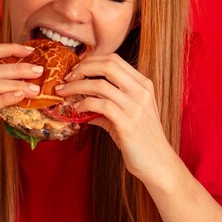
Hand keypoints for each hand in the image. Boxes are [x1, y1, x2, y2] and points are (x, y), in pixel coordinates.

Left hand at [56, 53, 177, 182]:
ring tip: (64, 93)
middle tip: (67, 78)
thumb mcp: (128, 113)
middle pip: (107, 65)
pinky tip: (77, 109)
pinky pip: (100, 105)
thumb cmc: (141, 137)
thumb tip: (81, 99)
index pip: (114, 59)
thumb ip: (107, 102)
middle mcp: (141, 91)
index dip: (91, 61)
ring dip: (76, 87)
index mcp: (143, 84)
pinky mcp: (128, 123)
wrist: (158, 162)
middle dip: (82, 68)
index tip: (76, 70)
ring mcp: (135, 107)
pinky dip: (84, 104)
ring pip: (99, 85)